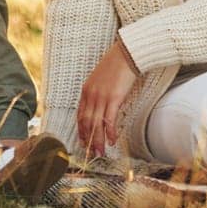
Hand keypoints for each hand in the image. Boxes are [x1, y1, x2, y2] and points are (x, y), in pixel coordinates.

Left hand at [76, 38, 139, 155]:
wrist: (126, 54)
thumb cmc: (116, 65)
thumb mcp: (100, 79)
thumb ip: (97, 92)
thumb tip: (101, 105)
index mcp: (86, 91)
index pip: (80, 115)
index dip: (81, 130)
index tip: (83, 141)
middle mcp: (91, 95)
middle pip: (87, 122)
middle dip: (88, 140)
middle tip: (91, 153)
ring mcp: (101, 97)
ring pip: (96, 124)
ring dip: (98, 140)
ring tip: (100, 152)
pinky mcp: (114, 98)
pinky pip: (109, 120)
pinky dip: (109, 132)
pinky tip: (112, 140)